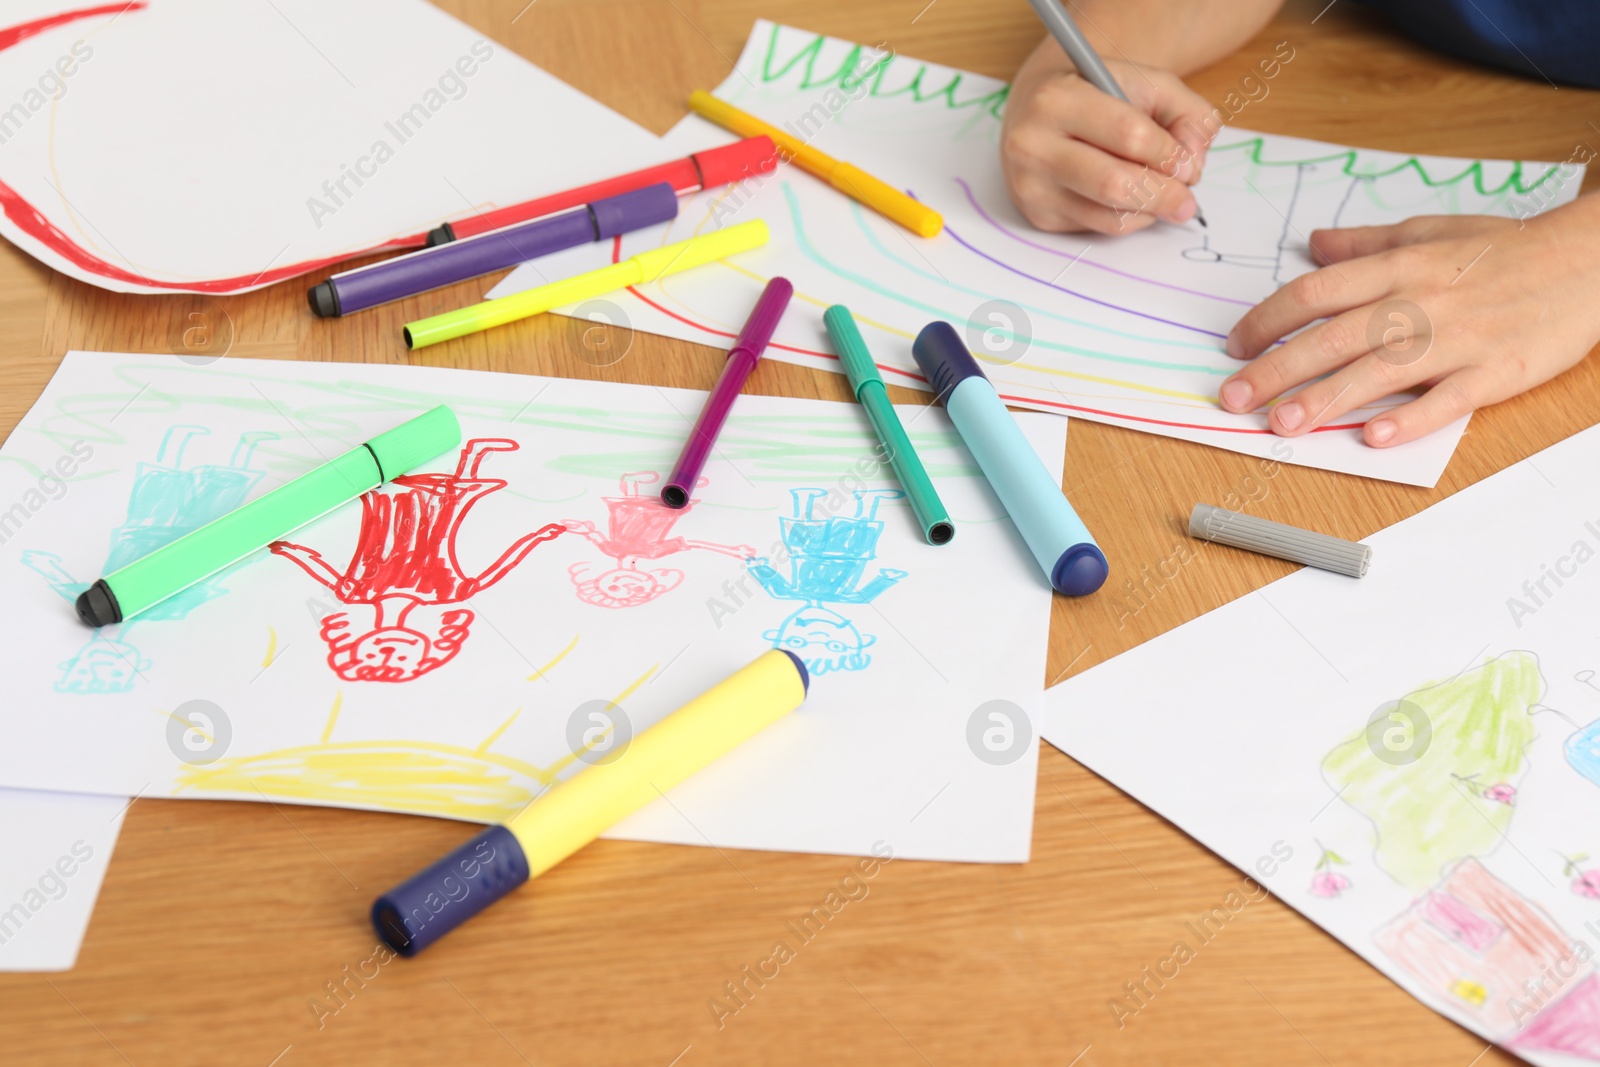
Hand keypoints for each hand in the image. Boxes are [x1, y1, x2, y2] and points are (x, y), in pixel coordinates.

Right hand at [1002, 39, 1213, 233]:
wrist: (1038, 108)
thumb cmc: (1096, 93)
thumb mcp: (1145, 82)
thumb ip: (1187, 113)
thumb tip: (1193, 165)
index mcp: (1056, 101)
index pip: (1128, 135)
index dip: (1168, 154)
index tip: (1188, 164)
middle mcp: (1032, 146)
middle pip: (1114, 184)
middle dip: (1163, 194)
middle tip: (1187, 200)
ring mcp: (1031, 186)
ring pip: (1108, 215)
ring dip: (1149, 210)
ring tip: (1163, 194)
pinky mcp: (1038, 215)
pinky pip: (1098, 228)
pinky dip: (1128, 218)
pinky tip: (1132, 198)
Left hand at [1219, 199, 1599, 445]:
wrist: (1587, 259)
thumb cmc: (1502, 248)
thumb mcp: (1427, 231)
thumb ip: (1365, 243)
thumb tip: (1312, 244)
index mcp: (1397, 267)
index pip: (1314, 293)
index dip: (1266, 320)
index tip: (1234, 346)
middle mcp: (1417, 302)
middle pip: (1332, 336)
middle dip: (1275, 369)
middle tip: (1233, 397)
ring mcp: (1457, 338)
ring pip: (1378, 370)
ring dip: (1325, 398)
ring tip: (1282, 424)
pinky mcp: (1495, 370)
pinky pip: (1447, 398)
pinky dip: (1410, 418)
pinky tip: (1374, 438)